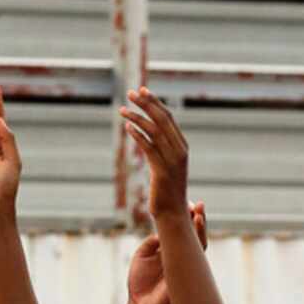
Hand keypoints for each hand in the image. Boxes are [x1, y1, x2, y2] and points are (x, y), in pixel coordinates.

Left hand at [119, 89, 190, 215]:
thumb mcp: (166, 164)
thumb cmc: (167, 189)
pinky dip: (138, 135)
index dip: (155, 102)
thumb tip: (148, 132)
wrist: (173, 213)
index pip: (168, 117)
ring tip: (122, 109)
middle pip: (162, 119)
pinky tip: (127, 127)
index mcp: (182, 146)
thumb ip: (161, 147)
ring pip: (154, 131)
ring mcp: (172, 161)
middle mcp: (180, 150)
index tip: (142, 91)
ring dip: (137, 117)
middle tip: (130, 92)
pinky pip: (149, 148)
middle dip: (146, 103)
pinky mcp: (162, 171)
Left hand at [128, 202, 206, 303]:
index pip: (179, 230)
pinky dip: (198, 240)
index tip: (183, 204)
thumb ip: (152, 241)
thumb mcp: (142, 255)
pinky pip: (196, 254)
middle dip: (196, 217)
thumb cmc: (140, 282)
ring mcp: (185, 263)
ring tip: (200, 211)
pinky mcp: (188, 272)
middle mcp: (179, 254)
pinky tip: (197, 227)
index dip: (183, 217)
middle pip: (192, 232)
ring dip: (200, 226)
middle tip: (197, 203)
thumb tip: (161, 231)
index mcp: (168, 249)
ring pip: (198, 241)